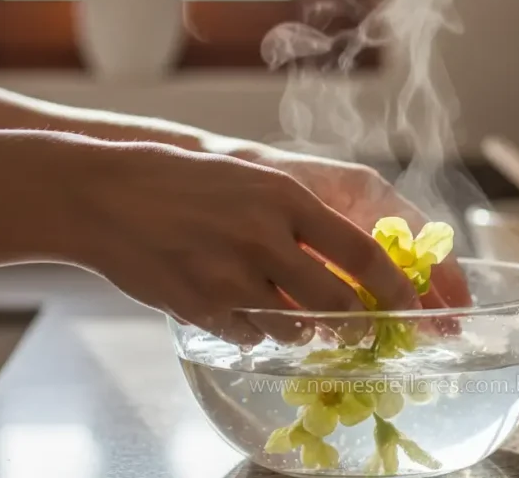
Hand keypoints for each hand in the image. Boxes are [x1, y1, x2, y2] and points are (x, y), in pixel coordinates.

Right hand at [58, 137, 422, 344]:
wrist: (105, 194)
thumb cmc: (184, 182)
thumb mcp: (254, 184)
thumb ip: (300, 223)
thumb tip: (347, 267)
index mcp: (285, 199)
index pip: (362, 254)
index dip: (395, 289)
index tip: (413, 308)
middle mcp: (264, 238)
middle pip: (336, 302)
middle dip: (358, 324)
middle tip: (363, 330)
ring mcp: (230, 276)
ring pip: (294, 327)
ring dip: (305, 329)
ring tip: (295, 314)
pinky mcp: (200, 306)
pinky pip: (250, 335)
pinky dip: (258, 331)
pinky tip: (244, 309)